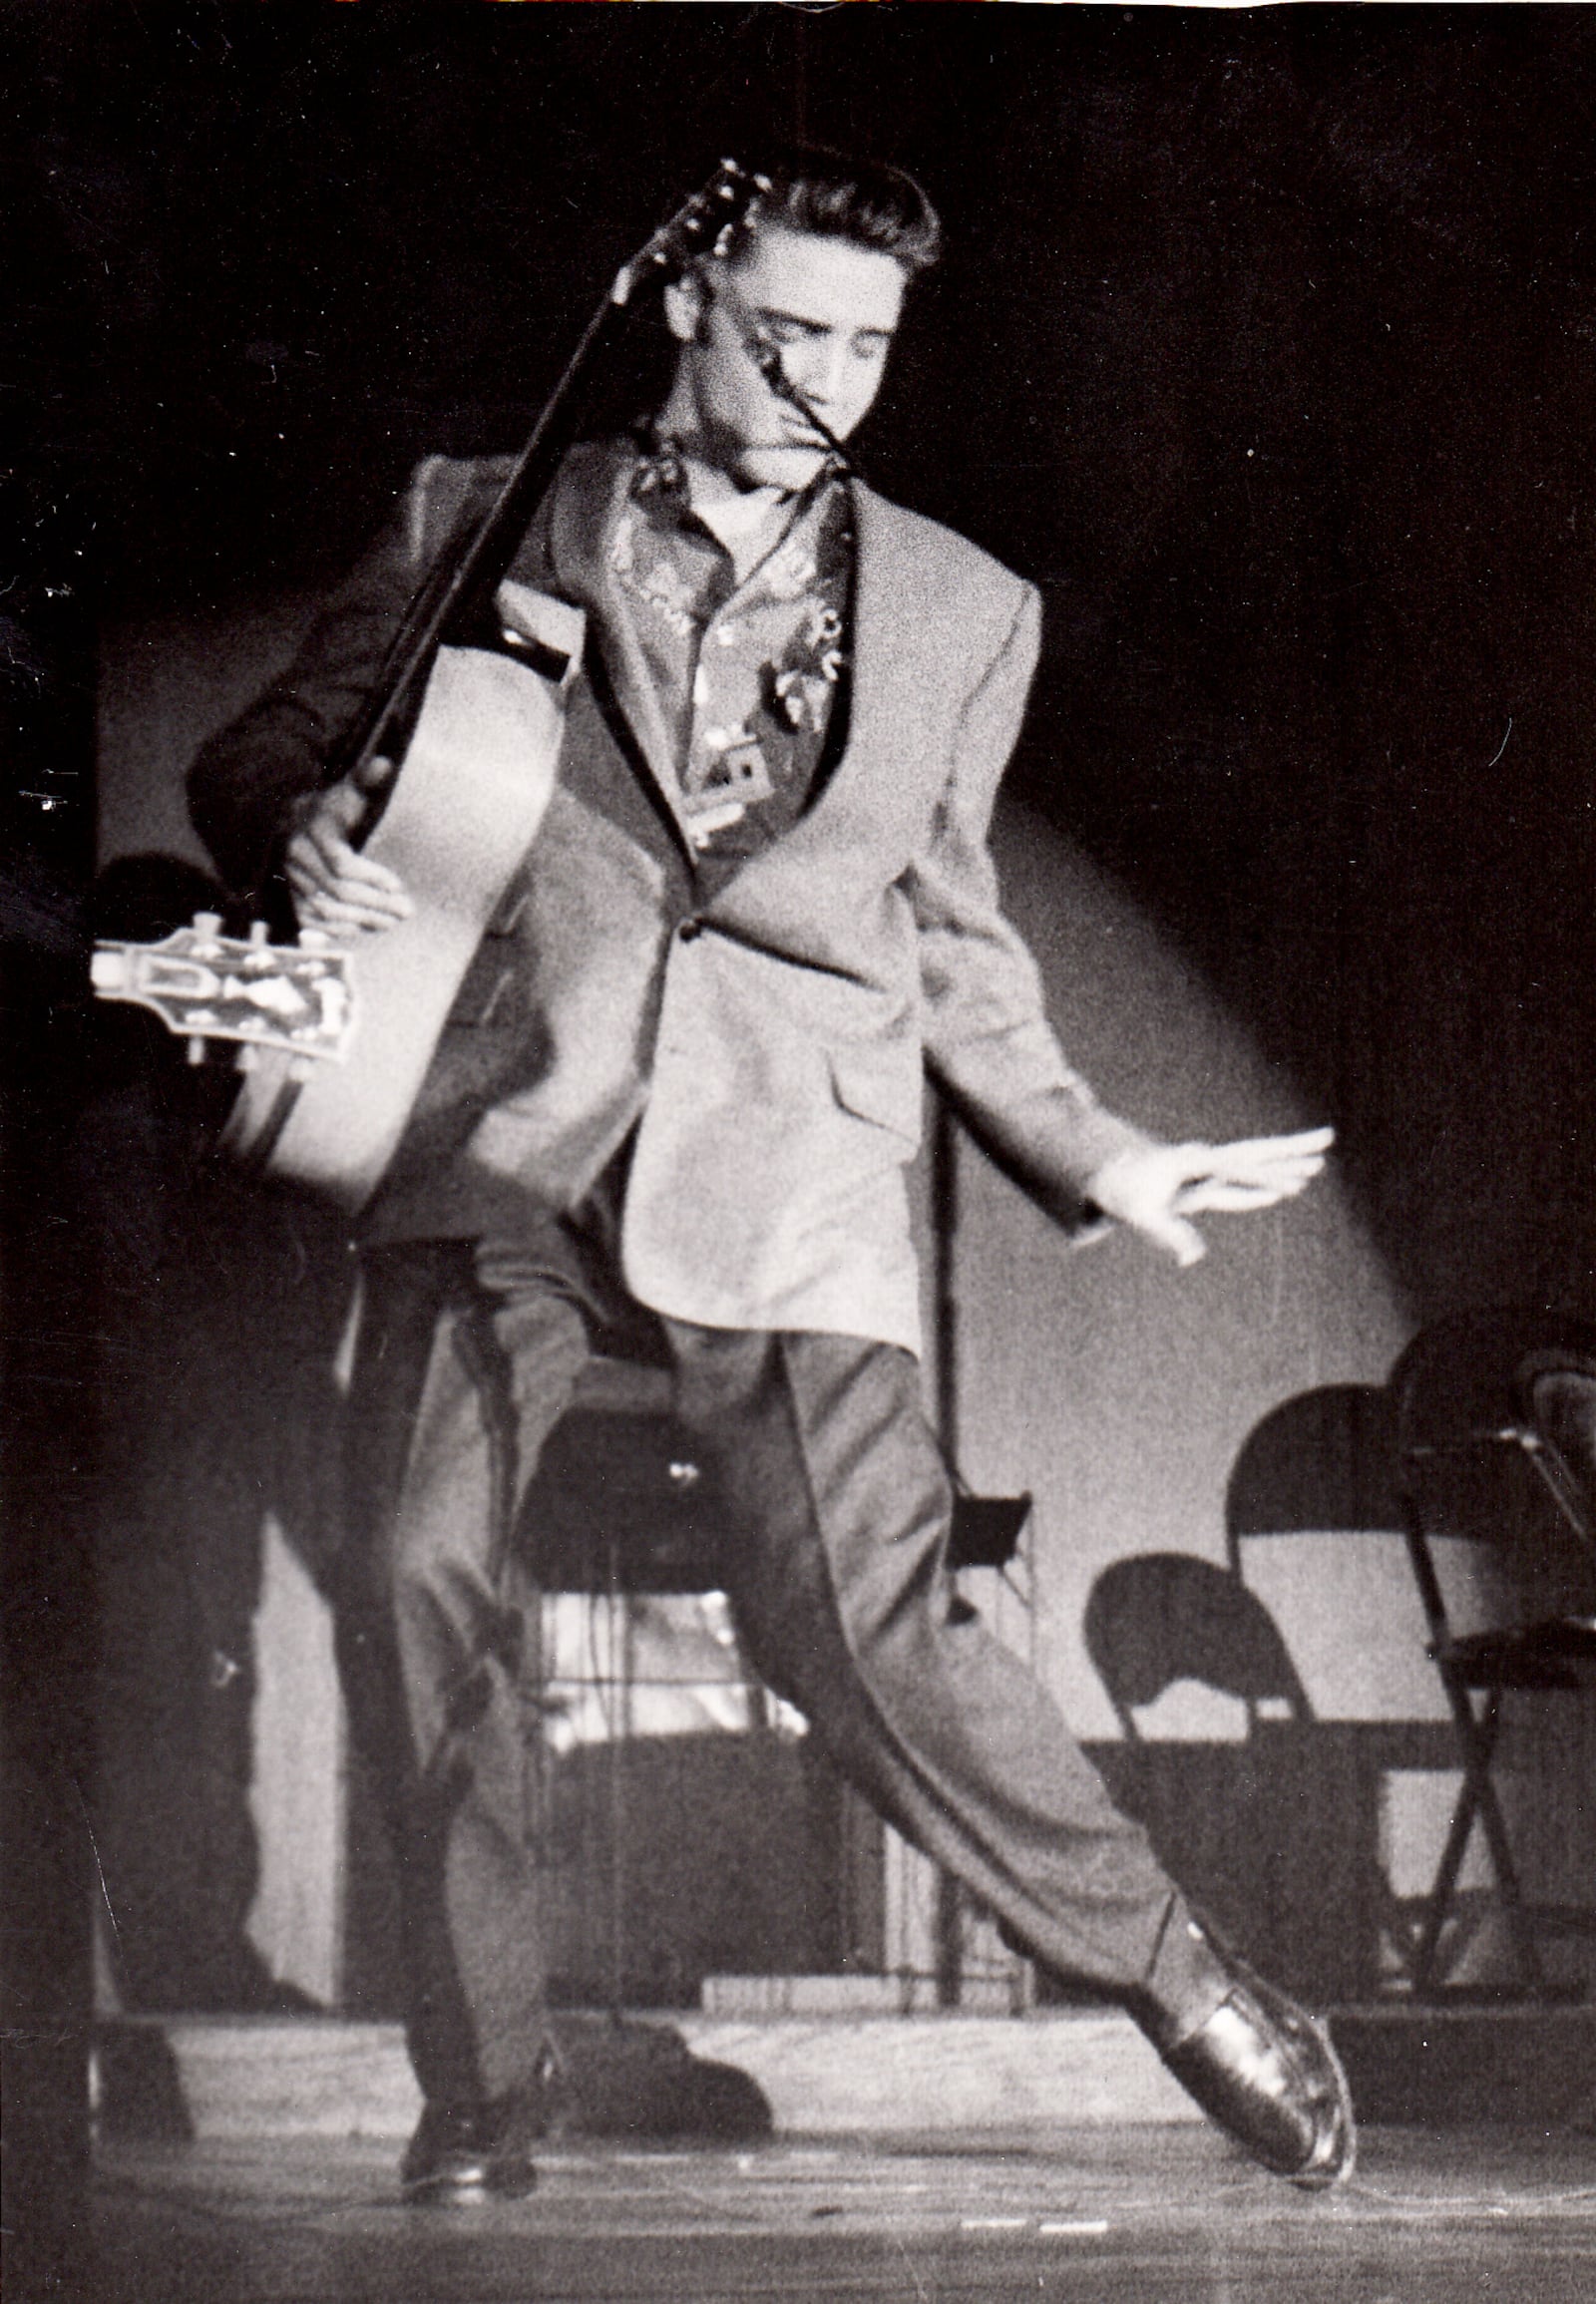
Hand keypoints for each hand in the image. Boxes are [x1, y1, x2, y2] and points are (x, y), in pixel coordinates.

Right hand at [285, 755, 411, 935]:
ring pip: (327, 910)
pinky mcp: (289, 898)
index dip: (372, 877)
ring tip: (392, 920)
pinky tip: (367, 928)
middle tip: (406, 910)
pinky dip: (342, 929)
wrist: (287, 824)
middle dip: (375, 903)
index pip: (343, 863)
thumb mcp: (347, 792)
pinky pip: (314, 922)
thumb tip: (384, 763)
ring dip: (363, 919)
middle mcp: (297, 857)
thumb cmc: (329, 810)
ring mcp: (291, 880)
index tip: (398, 885)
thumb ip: (365, 781)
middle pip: (339, 890)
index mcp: (314, 830)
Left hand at [1087, 1127, 1333, 1267]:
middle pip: (1256, 1152)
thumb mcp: (1141, 1216)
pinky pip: (1241, 1183)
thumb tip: (1192, 1259)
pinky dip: (1263, 1185)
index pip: (1238, 1166)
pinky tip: (1284, 1190)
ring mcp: (1207, 1170)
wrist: (1107, 1174)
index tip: (1293, 1186)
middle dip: (1291, 1149)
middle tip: (1328, 1138)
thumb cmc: (1122, 1192)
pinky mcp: (1205, 1182)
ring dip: (1285, 1164)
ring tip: (1319, 1164)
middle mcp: (1205, 1160)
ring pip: (1254, 1164)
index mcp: (1193, 1161)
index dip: (1266, 1177)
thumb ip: (1169, 1235)